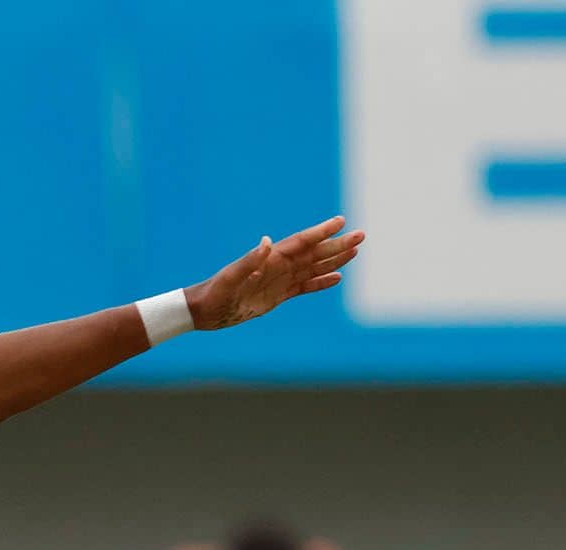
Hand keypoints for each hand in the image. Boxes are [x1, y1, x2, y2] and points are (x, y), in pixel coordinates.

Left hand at [186, 216, 363, 330]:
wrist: (203, 311)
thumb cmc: (214, 293)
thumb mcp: (231, 278)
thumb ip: (250, 261)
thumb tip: (267, 242)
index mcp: (270, 260)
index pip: (301, 242)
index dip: (321, 232)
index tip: (341, 222)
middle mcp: (278, 267)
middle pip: (314, 253)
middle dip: (338, 244)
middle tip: (362, 235)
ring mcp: (279, 281)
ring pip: (313, 267)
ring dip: (334, 260)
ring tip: (356, 251)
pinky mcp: (277, 296)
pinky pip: (304, 287)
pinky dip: (320, 282)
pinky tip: (337, 278)